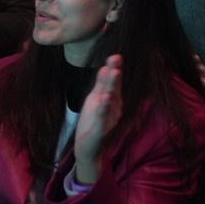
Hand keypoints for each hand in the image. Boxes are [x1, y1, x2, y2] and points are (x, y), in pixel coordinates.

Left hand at [73, 55, 123, 184]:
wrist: (88, 147)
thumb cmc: (93, 121)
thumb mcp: (95, 100)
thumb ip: (101, 85)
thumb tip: (105, 67)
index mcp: (111, 100)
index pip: (113, 82)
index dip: (114, 69)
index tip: (115, 56)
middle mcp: (114, 108)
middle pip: (114, 89)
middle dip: (115, 74)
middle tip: (116, 58)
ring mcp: (108, 118)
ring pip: (110, 101)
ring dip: (112, 87)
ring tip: (113, 73)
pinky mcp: (101, 129)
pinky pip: (103, 117)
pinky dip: (104, 107)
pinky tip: (105, 98)